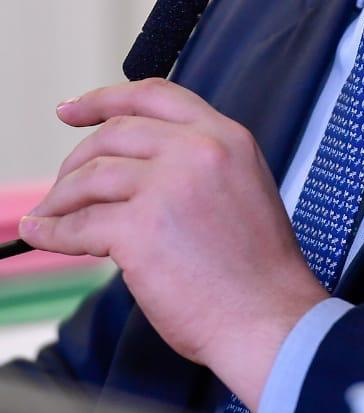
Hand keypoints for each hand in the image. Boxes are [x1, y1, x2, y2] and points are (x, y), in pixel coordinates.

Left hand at [19, 78, 328, 411]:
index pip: (154, 95)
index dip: (105, 99)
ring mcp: (168, 186)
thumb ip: (198, 163)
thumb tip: (136, 170)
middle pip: (115, 132)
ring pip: (91, 175)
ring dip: (61, 198)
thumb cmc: (258, 268)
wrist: (269, 317)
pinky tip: (44, 235)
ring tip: (52, 215)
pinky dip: (53, 232)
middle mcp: (198, 150)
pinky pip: (80, 224)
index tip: (74, 110)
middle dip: (76, 158)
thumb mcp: (243, 185)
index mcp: (226, 136)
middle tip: (61, 182)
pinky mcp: (141, 229)